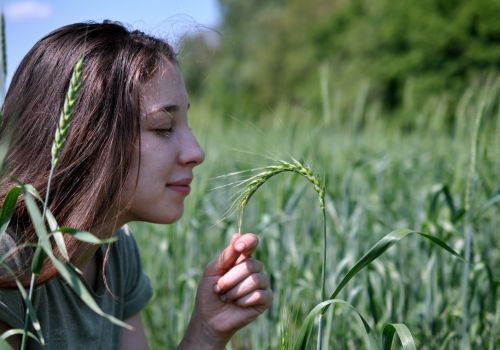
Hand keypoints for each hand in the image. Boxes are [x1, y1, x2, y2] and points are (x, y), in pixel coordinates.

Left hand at [179, 233, 272, 348]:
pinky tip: (238, 305)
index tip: (239, 246)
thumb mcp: (213, 271)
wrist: (209, 319)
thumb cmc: (209, 292)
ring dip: (235, 291)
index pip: (251, 242)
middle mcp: (254, 268)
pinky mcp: (266, 299)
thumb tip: (237, 234)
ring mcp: (262, 283)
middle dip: (230, 278)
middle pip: (251, 264)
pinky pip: (259, 295)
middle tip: (219, 289)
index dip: (248, 241)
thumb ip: (226, 255)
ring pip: (255, 280)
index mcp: (241, 258)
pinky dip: (243, 301)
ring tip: (227, 298)